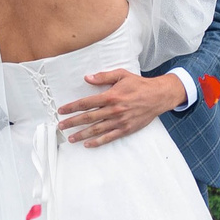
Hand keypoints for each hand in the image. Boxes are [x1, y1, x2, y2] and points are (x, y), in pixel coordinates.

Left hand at [59, 70, 185, 147]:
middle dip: (72, 122)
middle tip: (61, 126)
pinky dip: (97, 142)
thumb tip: (87, 78)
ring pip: (96, 129)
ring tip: (70, 138)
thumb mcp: (122, 75)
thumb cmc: (139, 85)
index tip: (62, 110)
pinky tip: (87, 144)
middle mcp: (113, 110)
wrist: (158, 96)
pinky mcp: (126, 129)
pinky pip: (109, 137)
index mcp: (111, 96)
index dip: (72, 107)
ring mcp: (120, 121)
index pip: (86, 103)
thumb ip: (104, 77)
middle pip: (88, 118)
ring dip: (82, 134)